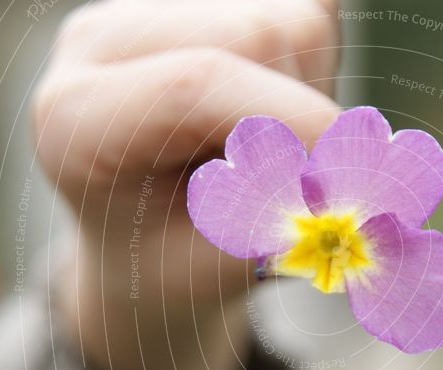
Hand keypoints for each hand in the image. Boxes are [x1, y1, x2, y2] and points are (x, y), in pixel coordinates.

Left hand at [32, 0, 339, 369]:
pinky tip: (270, 114)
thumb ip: (282, 230)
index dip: (297, 124)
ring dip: (311, 97)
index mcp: (77, 118)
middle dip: (309, 114)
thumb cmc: (168, 264)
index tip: (352, 179)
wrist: (142, 241)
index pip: (196, 84)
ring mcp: (149, 12)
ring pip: (287, 20)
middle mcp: (103, 43)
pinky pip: (298, 15)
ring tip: (270, 154)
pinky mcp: (196, 3)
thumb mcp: (213, 270)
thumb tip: (364, 189)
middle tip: (310, 184)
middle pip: (255, 34)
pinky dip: (311, 73)